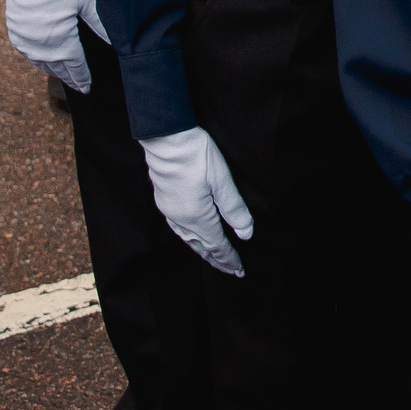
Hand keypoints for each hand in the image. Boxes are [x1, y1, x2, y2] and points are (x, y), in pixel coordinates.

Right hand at [0, 0, 102, 92]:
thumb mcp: (85, 1)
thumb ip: (99, 24)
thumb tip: (114, 41)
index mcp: (63, 42)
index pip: (76, 67)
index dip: (83, 78)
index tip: (88, 88)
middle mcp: (43, 47)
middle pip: (59, 69)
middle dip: (70, 78)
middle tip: (78, 86)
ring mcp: (26, 42)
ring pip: (42, 64)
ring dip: (53, 70)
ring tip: (62, 75)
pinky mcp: (15, 33)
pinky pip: (27, 54)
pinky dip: (37, 59)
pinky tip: (42, 60)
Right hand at [140, 127, 254, 276]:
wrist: (166, 138)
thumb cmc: (196, 155)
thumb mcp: (222, 180)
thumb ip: (234, 209)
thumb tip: (246, 234)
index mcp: (198, 217)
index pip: (217, 246)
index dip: (229, 259)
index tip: (240, 270)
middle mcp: (181, 219)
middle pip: (202, 247)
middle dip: (218, 260)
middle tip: (231, 271)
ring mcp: (170, 211)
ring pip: (189, 240)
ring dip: (203, 252)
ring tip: (213, 259)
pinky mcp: (164, 201)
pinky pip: (179, 230)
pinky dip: (190, 239)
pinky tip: (192, 237)